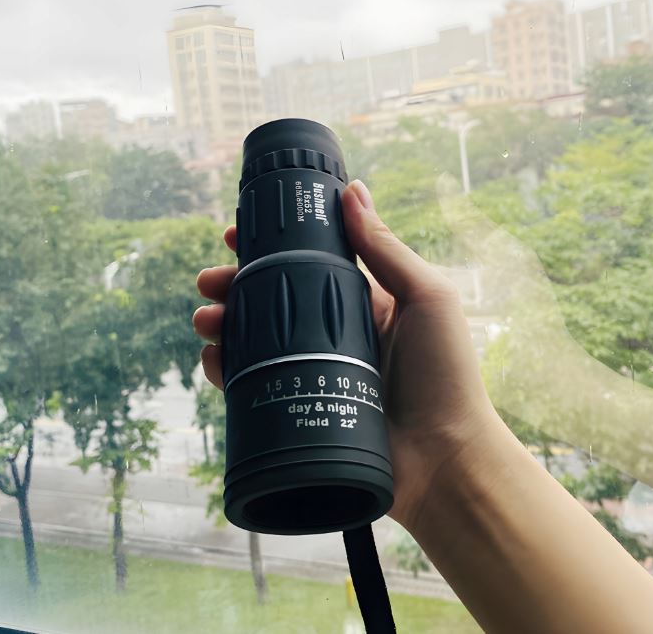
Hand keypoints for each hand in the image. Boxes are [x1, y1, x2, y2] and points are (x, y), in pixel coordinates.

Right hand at [193, 179, 498, 533]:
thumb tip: (353, 191)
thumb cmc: (446, 374)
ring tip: (206, 318)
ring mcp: (313, 373)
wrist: (443, 460)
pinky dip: (225, 371)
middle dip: (235, 285)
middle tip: (210, 280)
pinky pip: (251, 387)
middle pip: (271, 300)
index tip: (237, 235)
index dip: (271, 248)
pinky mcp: (298, 411)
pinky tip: (214, 359)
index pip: (307, 265)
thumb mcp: (426, 297)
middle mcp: (333, 334)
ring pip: (254, 341)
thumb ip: (387, 248)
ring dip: (222, 323)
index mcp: (363, 303)